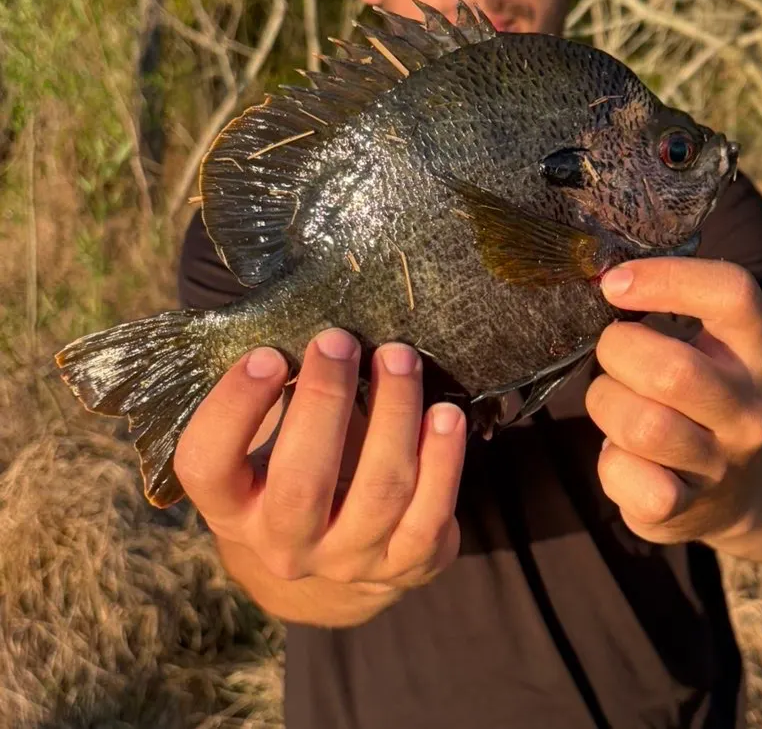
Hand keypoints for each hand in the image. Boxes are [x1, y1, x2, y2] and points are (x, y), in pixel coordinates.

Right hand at [174, 329, 464, 593]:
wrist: (339, 557)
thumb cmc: (298, 464)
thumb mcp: (268, 440)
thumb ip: (277, 388)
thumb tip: (301, 305)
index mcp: (232, 507)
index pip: (207, 466)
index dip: (234, 409)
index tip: (269, 354)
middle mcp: (283, 545)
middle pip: (302, 481)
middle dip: (326, 401)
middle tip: (340, 340)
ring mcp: (347, 560)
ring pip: (378, 491)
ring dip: (394, 413)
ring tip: (400, 357)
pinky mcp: (406, 565)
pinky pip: (429, 515)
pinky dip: (443, 460)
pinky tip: (445, 414)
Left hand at [585, 258, 761, 545]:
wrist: (746, 491)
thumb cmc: (705, 395)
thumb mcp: (715, 346)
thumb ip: (672, 309)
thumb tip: (603, 277)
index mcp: (758, 351)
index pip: (732, 295)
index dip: (667, 277)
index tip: (614, 282)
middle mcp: (749, 409)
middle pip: (673, 370)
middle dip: (618, 351)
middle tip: (612, 350)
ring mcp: (720, 465)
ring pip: (642, 425)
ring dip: (606, 401)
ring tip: (615, 399)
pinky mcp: (683, 511)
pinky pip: (625, 477)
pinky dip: (609, 461)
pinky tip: (623, 454)